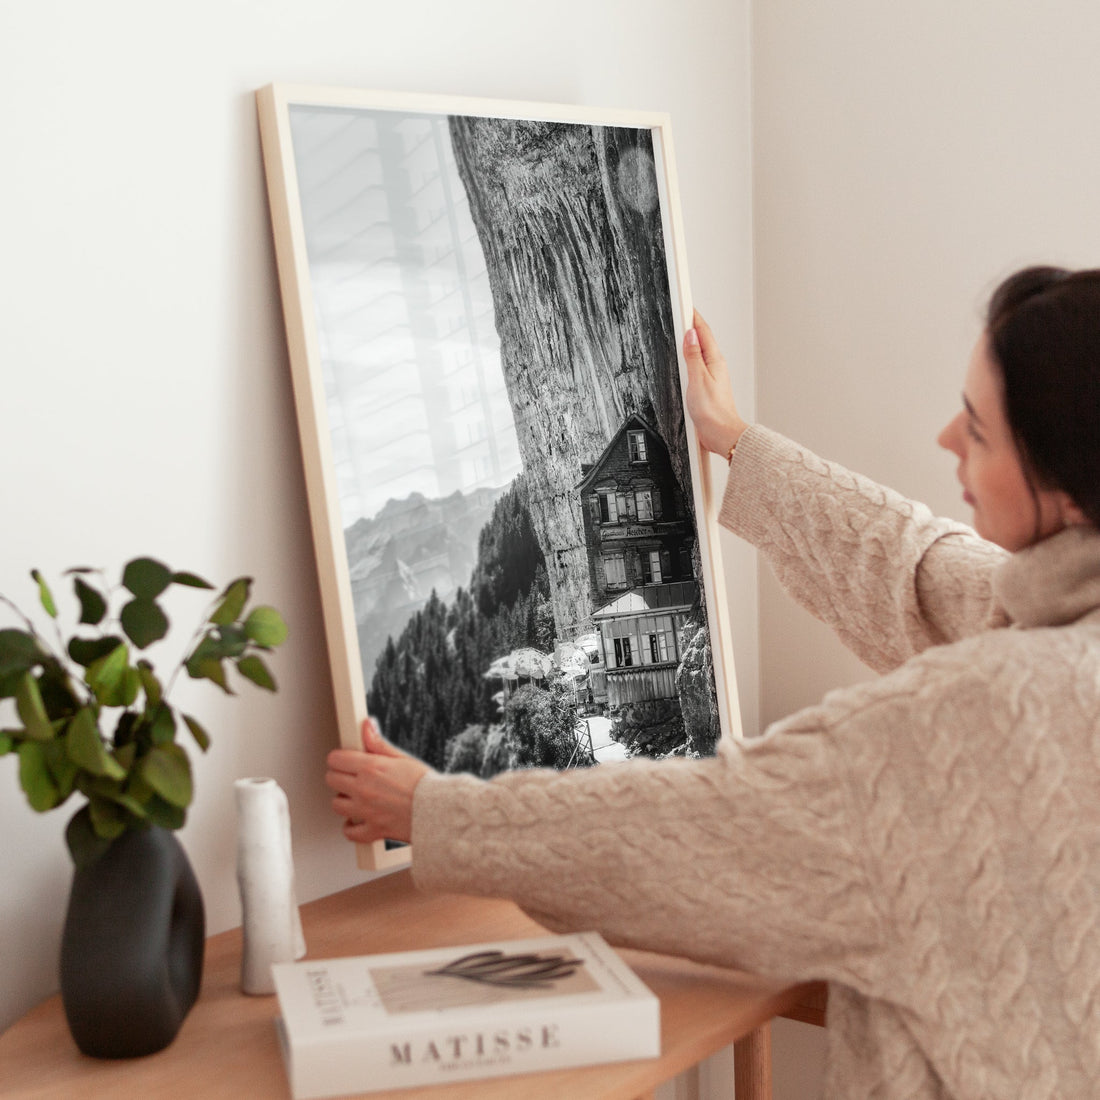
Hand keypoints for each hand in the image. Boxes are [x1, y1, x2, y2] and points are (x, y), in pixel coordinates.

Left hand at [325, 718, 430, 844]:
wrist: (440, 811)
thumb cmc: (425, 784)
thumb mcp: (402, 758)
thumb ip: (378, 743)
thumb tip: (367, 726)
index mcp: (371, 768)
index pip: (336, 759)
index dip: (340, 758)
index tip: (346, 760)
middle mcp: (364, 789)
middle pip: (331, 780)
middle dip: (339, 776)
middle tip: (351, 777)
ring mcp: (366, 811)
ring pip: (336, 805)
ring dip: (344, 801)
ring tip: (357, 797)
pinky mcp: (372, 829)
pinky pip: (349, 832)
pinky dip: (351, 827)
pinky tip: (358, 820)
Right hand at [683, 310, 748, 456]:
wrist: (721, 434)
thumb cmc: (713, 412)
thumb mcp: (698, 380)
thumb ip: (693, 357)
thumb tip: (690, 336)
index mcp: (714, 361)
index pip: (703, 332)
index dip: (694, 317)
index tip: (686, 304)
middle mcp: (715, 366)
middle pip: (702, 340)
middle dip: (692, 325)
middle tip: (683, 312)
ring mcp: (712, 376)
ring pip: (700, 352)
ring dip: (692, 341)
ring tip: (684, 330)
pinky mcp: (707, 387)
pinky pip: (698, 365)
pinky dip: (691, 357)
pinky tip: (686, 360)